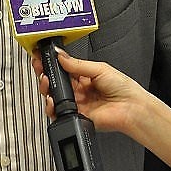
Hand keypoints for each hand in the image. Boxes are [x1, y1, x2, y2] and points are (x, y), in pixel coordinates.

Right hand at [31, 48, 170, 170]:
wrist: (131, 107)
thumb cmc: (123, 87)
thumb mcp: (99, 68)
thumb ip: (77, 64)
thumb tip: (60, 55)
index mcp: (85, 75)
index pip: (63, 68)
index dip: (52, 63)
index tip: (42, 56)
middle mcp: (79, 89)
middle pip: (56, 82)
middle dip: (45, 74)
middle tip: (39, 67)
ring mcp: (77, 103)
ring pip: (54, 96)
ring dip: (47, 88)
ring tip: (46, 81)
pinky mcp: (76, 115)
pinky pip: (59, 112)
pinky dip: (52, 106)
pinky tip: (52, 99)